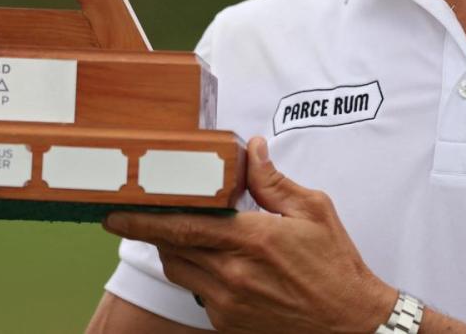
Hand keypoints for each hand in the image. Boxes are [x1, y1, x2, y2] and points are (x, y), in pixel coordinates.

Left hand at [104, 137, 397, 333]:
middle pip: (172, 248)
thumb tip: (252, 150)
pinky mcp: (228, 324)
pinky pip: (198, 293)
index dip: (142, 218)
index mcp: (251, 239)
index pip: (183, 225)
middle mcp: (233, 274)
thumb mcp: (312, 210)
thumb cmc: (335, 265)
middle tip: (147, 211)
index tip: (115, 210)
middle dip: (156, 229)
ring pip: (180, 271)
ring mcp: (228, 304)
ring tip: (191, 234)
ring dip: (176, 251)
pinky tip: (222, 264)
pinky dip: (200, 275)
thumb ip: (273, 180)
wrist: (351, 322)